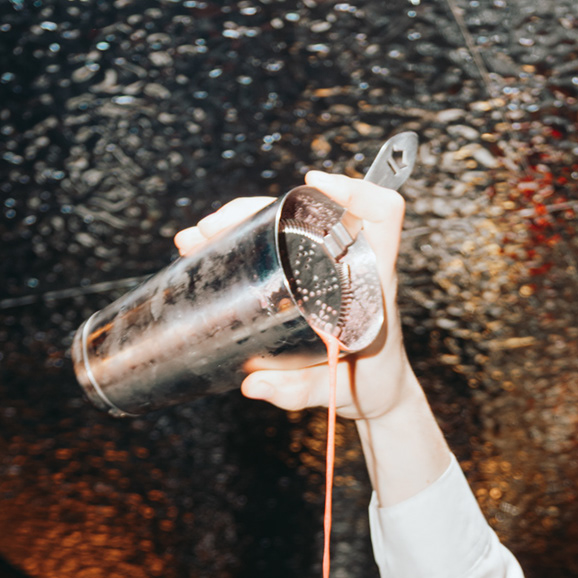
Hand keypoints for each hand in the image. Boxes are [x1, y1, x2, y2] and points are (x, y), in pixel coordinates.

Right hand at [172, 170, 413, 428]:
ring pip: (282, 227)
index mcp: (373, 280)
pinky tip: (207, 254)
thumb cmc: (373, 384)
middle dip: (253, 210)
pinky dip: (239, 244)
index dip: (356, 189)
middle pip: (306, 212)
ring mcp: (326, 267)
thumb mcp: (341, 389)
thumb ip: (301, 389)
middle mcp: (351, 263)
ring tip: (194, 240)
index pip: (383, 214)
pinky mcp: (305, 278)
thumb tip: (253, 384)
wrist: (378, 393)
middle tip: (211, 229)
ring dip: (236, 224)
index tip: (313, 184)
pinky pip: (273, 248)